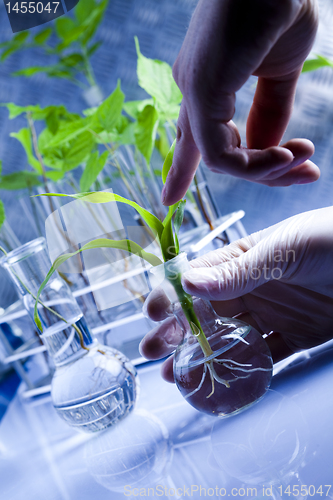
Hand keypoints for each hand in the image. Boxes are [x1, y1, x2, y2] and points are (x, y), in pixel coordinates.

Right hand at [140, 207, 332, 381]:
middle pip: (206, 313)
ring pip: (230, 339)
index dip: (172, 294)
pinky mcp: (296, 337)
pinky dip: (246, 370)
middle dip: (176, 331)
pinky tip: (224, 381)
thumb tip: (187, 283)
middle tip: (151, 351)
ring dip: (203, 356)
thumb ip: (236, 271)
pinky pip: (266, 356)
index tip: (151, 312)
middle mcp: (252, 288)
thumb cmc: (330, 240)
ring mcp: (272, 314)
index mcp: (242, 259)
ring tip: (175, 376)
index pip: (197, 277)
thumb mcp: (281, 250)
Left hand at [162, 0, 319, 204]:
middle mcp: (193, 90)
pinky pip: (223, 153)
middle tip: (304, 173)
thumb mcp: (279, 73)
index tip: (169, 198)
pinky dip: (257, 164)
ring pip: (221, 161)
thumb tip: (270, 150)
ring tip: (300, 160)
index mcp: (206, 84)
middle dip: (261, 174)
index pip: (189, 136)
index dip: (180, 169)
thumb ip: (270, 113)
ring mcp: (194, 91)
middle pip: (213, 155)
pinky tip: (285, 156)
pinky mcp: (203, 90)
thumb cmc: (280, 7)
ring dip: (267, 170)